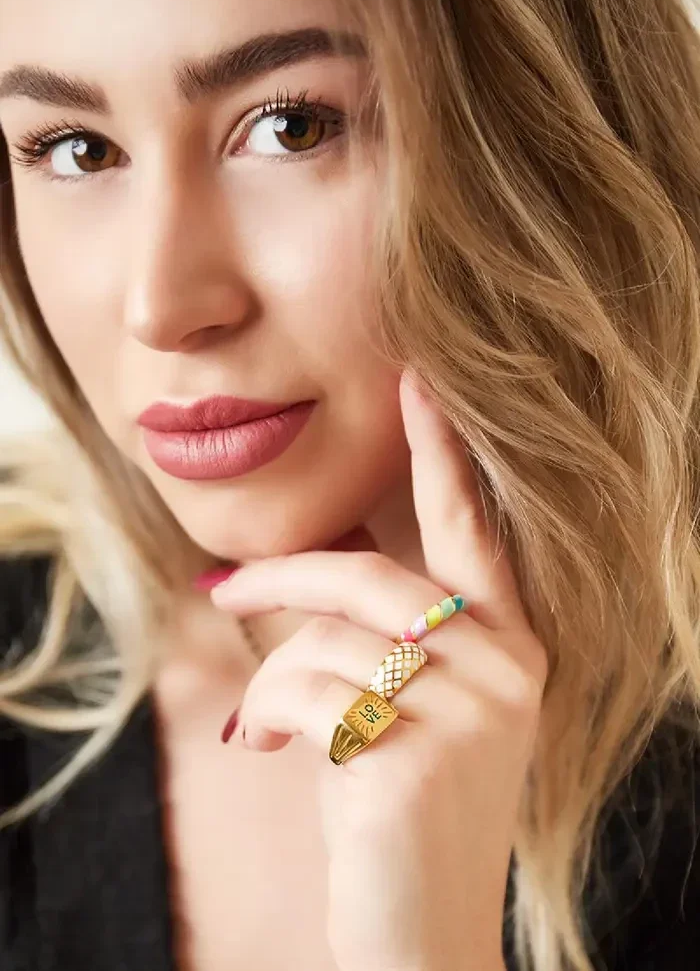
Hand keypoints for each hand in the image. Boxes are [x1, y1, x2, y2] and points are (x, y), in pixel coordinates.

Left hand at [210, 370, 547, 970]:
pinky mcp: (417, 756)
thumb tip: (297, 575)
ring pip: (326, 638)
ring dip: (274, 676)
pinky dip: (271, 713)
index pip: (470, 530)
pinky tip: (274, 749)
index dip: (442, 453)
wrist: (424, 927)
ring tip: (270, 720)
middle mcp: (503, 667)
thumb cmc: (404, 806)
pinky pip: (309, 691)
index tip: (417, 380)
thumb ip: (380, 635)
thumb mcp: (413, 707)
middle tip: (221, 584)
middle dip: (280, 576)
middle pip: (365, 578)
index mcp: (508, 644)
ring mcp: (470, 712)